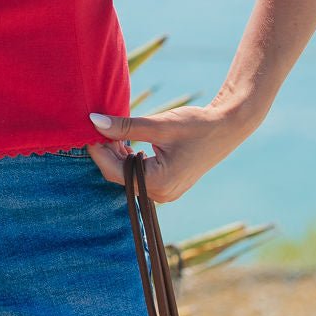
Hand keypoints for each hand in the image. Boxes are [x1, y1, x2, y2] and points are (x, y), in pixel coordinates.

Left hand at [85, 102, 246, 201]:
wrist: (226, 128)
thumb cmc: (196, 125)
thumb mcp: (159, 124)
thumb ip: (125, 126)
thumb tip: (94, 121)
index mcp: (160, 183)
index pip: (115, 170)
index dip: (98, 151)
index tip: (88, 129)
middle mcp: (161, 194)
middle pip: (119, 175)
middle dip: (107, 153)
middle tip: (98, 128)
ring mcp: (165, 193)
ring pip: (128, 175)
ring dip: (117, 155)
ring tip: (112, 131)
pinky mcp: (167, 185)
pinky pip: (139, 175)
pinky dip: (129, 159)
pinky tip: (125, 142)